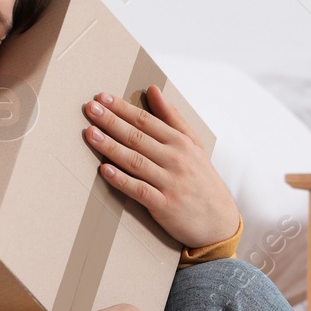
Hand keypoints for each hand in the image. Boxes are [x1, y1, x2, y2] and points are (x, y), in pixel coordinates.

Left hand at [82, 86, 239, 248]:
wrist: (219, 221)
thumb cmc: (203, 180)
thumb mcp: (194, 144)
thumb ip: (172, 117)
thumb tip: (153, 89)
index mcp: (180, 143)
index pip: (147, 121)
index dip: (123, 108)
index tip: (102, 97)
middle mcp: (175, 160)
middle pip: (138, 137)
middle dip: (112, 121)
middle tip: (90, 108)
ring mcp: (170, 183)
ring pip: (135, 161)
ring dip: (111, 147)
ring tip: (90, 133)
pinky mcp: (164, 205)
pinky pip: (140, 190)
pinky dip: (122, 180)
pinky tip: (105, 170)